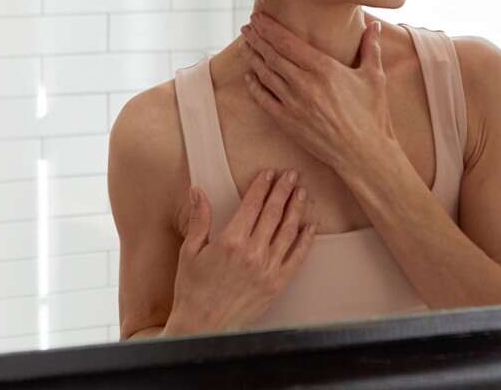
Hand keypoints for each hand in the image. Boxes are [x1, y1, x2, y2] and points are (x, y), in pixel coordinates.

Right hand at [166, 169, 315, 334]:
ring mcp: (268, 269)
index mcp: (231, 241)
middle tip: (291, 174)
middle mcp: (253, 252)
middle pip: (273, 213)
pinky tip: (310, 226)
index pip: (252, 205)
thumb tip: (197, 190)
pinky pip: (297, 257)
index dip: (262, 186)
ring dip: (296, 209)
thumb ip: (199, 219)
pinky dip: (306, 240)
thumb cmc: (192, 290)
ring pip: (288, 231)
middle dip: (283, 190)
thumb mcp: (189, 252)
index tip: (269, 173)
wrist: (202, 327)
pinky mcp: (277, 284)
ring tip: (301, 193)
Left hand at [240, 13, 390, 172]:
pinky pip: (264, 99)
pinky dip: (254, 85)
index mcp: (325, 69)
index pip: (288, 42)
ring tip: (245, 45)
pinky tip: (249, 76)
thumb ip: (371, 47)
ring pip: (265, 75)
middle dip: (257, 39)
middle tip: (247, 27)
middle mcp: (304, 84)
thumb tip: (373, 25)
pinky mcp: (287, 122)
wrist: (363, 153)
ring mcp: (293, 104)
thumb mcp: (375, 77)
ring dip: (253, 58)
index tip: (259, 17)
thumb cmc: (373, 115)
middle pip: (272, 55)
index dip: (270, 28)